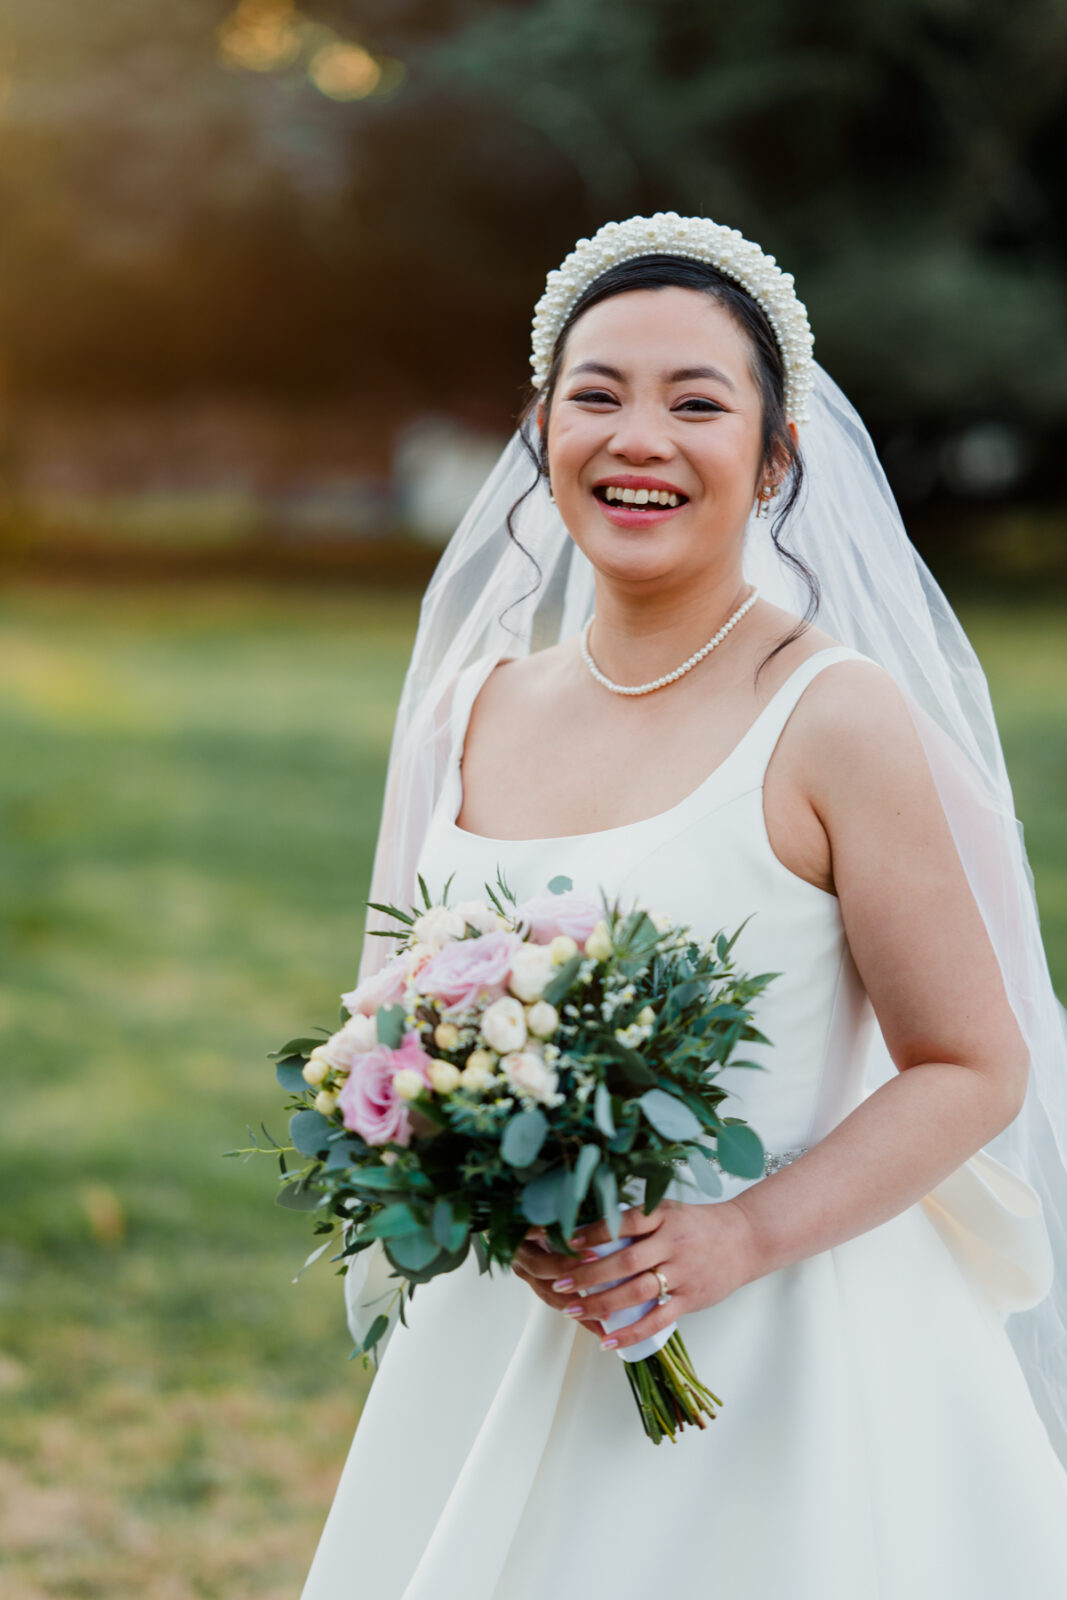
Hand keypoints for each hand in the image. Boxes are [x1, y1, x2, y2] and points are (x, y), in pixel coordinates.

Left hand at [510, 1198, 759, 1351]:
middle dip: (588, 1274)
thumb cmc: (697, 1224)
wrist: (745, 1239)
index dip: (593, 1232)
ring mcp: (683, 1272)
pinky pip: (657, 1320)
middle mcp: (672, 1243)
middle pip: (624, 1261)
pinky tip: (607, 1340)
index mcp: (663, 1216)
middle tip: (560, 1282)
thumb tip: (587, 1230)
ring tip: (573, 1309)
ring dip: (601, 1303)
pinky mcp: (691, 1298)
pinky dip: (631, 1333)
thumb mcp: (668, 1210)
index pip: (623, 1222)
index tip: (566, 1242)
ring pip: (636, 1292)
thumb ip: (636, 1219)